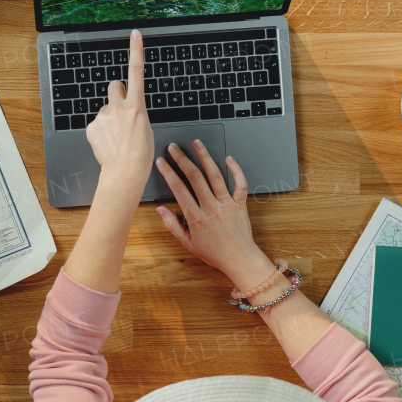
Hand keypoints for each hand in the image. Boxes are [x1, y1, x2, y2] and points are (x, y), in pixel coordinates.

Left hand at [85, 30, 153, 193]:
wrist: (125, 172)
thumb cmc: (140, 154)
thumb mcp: (145, 127)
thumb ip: (135, 112)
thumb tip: (125, 109)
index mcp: (137, 106)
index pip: (137, 72)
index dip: (136, 50)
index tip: (135, 34)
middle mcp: (119, 107)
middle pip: (115, 86)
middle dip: (117, 93)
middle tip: (122, 110)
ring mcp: (103, 117)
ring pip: (105, 108)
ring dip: (109, 117)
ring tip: (116, 137)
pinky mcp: (91, 126)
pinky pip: (96, 123)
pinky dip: (101, 131)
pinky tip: (107, 143)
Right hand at [155, 142, 273, 288]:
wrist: (239, 259)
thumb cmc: (214, 253)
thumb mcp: (188, 243)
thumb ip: (173, 225)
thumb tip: (161, 209)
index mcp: (195, 217)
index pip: (178, 189)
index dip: (168, 173)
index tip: (161, 162)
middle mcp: (210, 207)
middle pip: (194, 177)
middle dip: (182, 159)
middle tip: (174, 147)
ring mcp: (226, 204)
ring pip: (215, 175)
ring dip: (204, 157)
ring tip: (196, 143)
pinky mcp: (240, 203)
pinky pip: (240, 183)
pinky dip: (235, 169)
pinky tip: (228, 158)